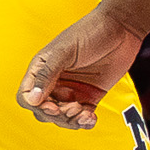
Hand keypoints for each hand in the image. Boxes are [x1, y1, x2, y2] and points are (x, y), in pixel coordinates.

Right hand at [17, 2, 142, 127]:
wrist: (122, 27)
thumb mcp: (65, 51)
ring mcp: (72, 90)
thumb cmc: (91, 31)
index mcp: (42, 68)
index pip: (27, 96)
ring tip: (84, 112)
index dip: (36, 105)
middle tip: (72, 107)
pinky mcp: (90, 96)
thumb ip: (47, 74)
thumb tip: (32, 98)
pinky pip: (82, 117)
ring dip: (71, 121)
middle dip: (56, 115)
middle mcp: (55, 82)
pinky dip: (85, 122)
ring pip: (63, 118)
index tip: (52, 107)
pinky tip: (91, 117)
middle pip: (44, 111)